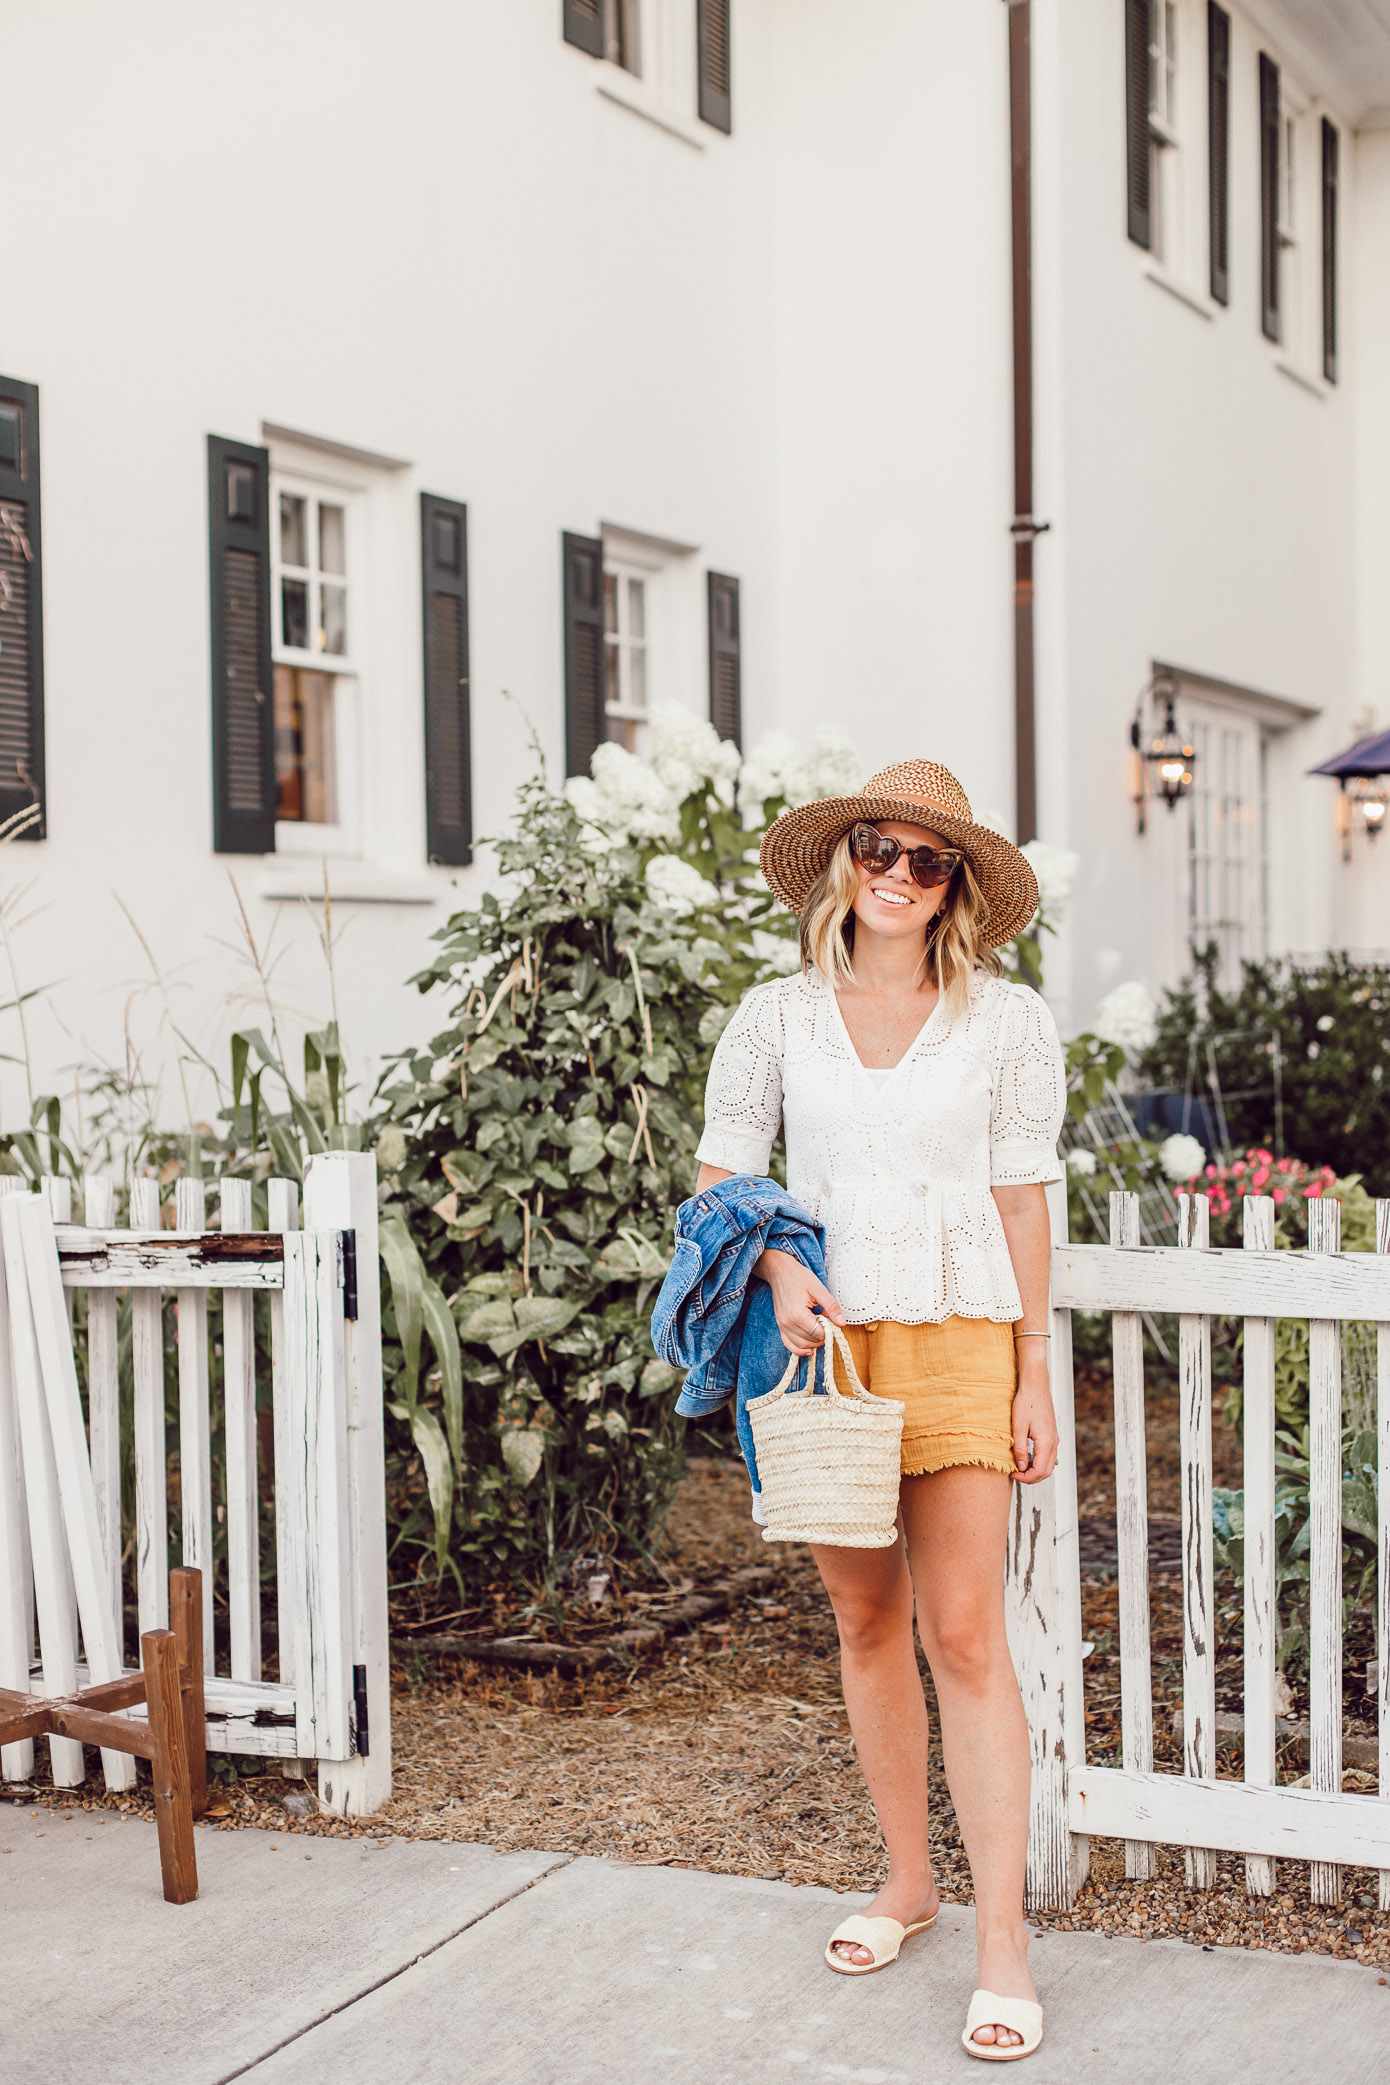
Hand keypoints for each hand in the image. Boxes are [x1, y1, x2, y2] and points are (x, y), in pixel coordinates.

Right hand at [755, 1246, 845, 1354]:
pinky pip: (789, 1344)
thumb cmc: (799, 1278)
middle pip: (810, 1341)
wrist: (780, 1272)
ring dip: (813, 1343)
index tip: (831, 1320)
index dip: (828, 1330)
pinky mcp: (780, 1326)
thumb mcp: (819, 1289)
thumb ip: (831, 1307)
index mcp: (798, 1314)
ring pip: (800, 1345)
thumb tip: (841, 1323)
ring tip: (820, 1331)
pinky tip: (809, 1350)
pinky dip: (799, 1350)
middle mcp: (788, 1323)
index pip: (818, 1333)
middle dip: (822, 1336)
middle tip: (827, 1323)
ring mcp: (782, 1325)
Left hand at [1010, 1347, 1057, 1483]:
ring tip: (1019, 1468)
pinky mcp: (1052, 1435)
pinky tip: (1027, 1458)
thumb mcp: (1018, 1427)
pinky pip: (1049, 1456)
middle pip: (1046, 1471)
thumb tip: (1021, 1467)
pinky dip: (1039, 1463)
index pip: (1039, 1471)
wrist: (1036, 1386)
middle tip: (1015, 1475)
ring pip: (1049, 1465)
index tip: (1012, 1475)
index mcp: (1046, 1442)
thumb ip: (1019, 1449)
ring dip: (1035, 1471)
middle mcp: (1054, 1443)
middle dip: (1031, 1478)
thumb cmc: (1025, 1403)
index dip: (1026, 1478)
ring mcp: (1055, 1439)